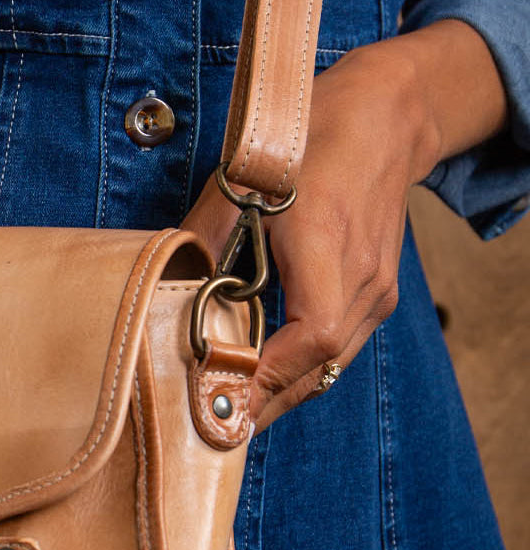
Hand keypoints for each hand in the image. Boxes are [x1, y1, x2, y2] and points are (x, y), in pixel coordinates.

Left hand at [183, 21, 504, 431]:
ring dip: (283, 393)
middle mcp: (364, 277)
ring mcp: (378, 289)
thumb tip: (166, 291)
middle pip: (320, 368)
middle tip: (216, 430)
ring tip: (234, 415)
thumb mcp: (240, 181)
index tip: (223, 402)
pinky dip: (302, 370)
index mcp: (328, 244)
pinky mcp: (377, 292)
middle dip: (267, 404)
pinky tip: (265, 380)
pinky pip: (339, 347)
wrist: (382, 119)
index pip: (311, 336)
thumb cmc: (308, 142)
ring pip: (331, 365)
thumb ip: (204, 238)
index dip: (267, 378)